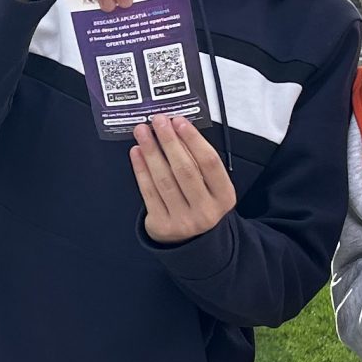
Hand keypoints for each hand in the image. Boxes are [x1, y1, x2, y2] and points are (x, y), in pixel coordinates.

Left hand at [131, 114, 235, 243]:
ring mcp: (183, 220)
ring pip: (164, 180)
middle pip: (185, 170)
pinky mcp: (162, 225)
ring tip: (142, 132)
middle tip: (157, 121)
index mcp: (224, 197)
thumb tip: (176, 130)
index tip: (179, 121)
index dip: (193, 140)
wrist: (193, 241)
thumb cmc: (201, 202)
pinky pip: (149, 192)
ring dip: (151, 152)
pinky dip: (141, 170)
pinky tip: (136, 153)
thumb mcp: (212, 186)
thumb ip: (199, 162)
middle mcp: (206, 210)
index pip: (209, 162)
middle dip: (169, 141)